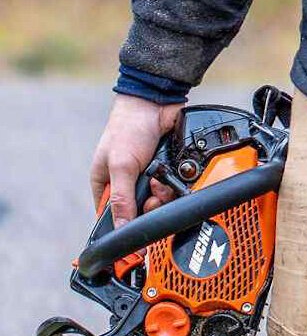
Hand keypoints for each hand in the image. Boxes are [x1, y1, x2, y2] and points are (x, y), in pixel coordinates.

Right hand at [89, 95, 182, 226]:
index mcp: (105, 184)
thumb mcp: (121, 166)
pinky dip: (172, 183)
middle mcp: (125, 183)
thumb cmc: (129, 128)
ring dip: (162, 194)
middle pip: (138, 212)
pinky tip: (168, 173)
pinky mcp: (165, 171)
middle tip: (152, 197)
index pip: (110, 217)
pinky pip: (172, 188)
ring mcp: (146, 177)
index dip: (123, 226)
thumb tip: (121, 229)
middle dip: (148, 207)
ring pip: (158, 202)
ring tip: (160, 181)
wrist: (156, 102)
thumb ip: (121, 198)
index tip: (136, 233)